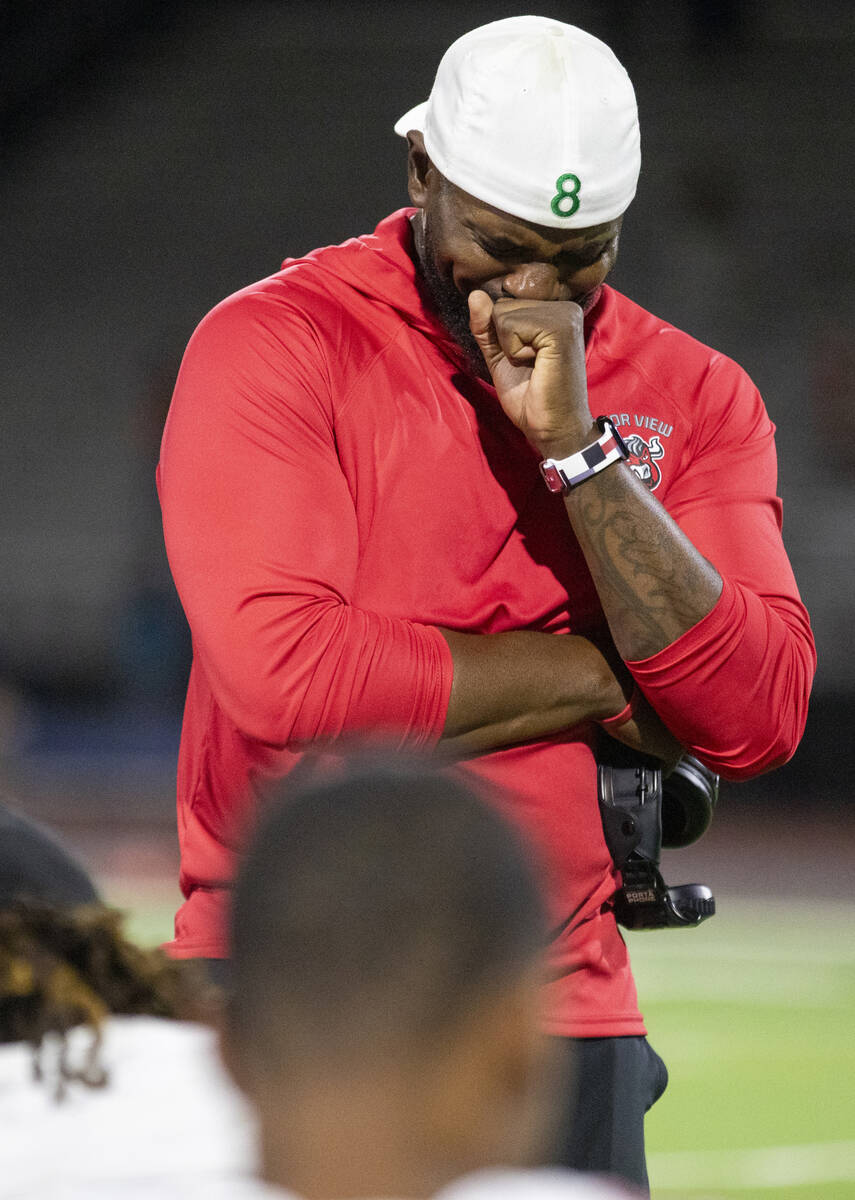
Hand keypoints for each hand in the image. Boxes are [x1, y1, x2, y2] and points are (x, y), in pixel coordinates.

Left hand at [468, 290, 594, 456]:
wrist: (551, 428)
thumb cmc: (529, 396)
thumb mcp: (500, 356)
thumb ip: (486, 327)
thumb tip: (475, 294)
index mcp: (554, 310)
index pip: (503, 303)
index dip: (503, 337)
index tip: (526, 358)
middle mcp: (564, 306)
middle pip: (501, 305)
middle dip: (506, 341)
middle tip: (531, 364)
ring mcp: (565, 315)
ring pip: (503, 313)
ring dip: (510, 347)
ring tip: (535, 365)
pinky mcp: (560, 328)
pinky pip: (511, 325)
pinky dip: (514, 351)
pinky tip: (537, 365)